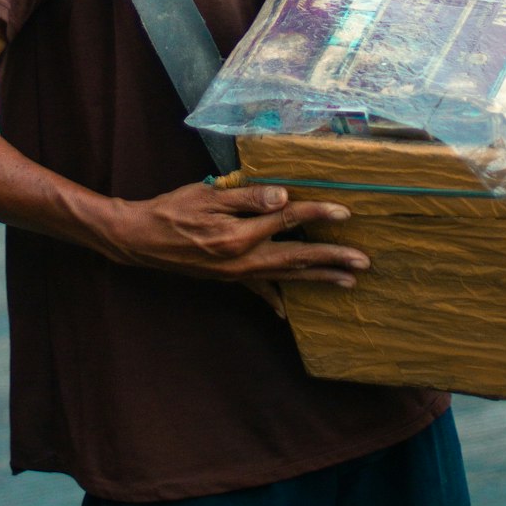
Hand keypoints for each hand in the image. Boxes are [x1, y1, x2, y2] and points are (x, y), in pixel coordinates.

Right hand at [104, 181, 368, 287]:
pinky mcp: (227, 278)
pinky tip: (287, 310)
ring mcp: (236, 273)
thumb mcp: (208, 194)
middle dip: (332, 259)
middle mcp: (242, 260)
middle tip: (364, 262)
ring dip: (317, 279)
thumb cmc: (173, 209)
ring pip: (285, 276)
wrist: (140, 239)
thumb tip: (284, 197)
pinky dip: (275, 299)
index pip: (286, 221)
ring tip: (348, 282)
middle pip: (296, 258)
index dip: (316, 214)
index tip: (345, 212)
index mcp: (239, 236)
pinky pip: (258, 290)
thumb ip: (247, 197)